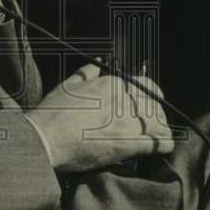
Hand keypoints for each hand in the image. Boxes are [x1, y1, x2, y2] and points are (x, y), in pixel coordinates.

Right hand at [26, 63, 174, 172]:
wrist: (46, 138)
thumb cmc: (53, 112)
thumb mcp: (69, 84)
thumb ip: (88, 71)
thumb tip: (99, 62)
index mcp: (113, 84)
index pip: (146, 85)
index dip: (152, 95)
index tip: (151, 102)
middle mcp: (124, 100)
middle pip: (155, 106)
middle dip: (156, 115)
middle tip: (151, 125)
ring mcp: (128, 122)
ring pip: (161, 123)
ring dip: (161, 130)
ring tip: (156, 137)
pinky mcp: (128, 144)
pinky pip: (159, 143)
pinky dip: (163, 146)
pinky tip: (160, 148)